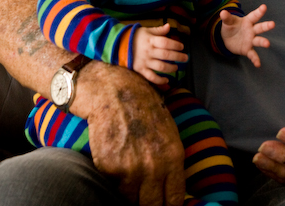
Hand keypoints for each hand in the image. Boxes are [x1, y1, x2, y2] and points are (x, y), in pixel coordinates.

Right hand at [76, 61, 185, 205]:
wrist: (112, 90)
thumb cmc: (142, 105)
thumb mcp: (168, 129)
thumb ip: (171, 158)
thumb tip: (172, 188)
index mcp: (173, 156)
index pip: (174, 200)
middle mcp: (154, 166)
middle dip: (150, 205)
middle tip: (146, 200)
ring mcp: (131, 169)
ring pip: (132, 202)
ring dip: (132, 196)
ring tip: (131, 184)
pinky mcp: (109, 168)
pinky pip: (113, 189)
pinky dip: (114, 185)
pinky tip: (116, 171)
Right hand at [133, 23, 187, 84]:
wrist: (118, 45)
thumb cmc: (135, 37)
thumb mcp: (146, 30)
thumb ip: (158, 30)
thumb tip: (169, 26)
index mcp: (150, 40)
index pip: (165, 42)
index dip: (175, 44)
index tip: (182, 46)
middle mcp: (149, 51)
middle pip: (166, 55)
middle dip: (178, 57)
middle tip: (185, 58)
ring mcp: (145, 61)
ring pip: (161, 67)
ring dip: (171, 68)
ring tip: (176, 68)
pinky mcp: (140, 70)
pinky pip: (151, 77)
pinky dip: (160, 80)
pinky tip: (166, 80)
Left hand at [220, 4, 274, 66]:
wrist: (228, 39)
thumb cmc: (231, 27)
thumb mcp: (228, 22)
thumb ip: (226, 18)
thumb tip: (222, 13)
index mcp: (248, 21)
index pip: (254, 16)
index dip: (259, 11)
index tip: (264, 7)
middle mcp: (252, 31)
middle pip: (260, 28)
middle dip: (266, 26)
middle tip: (272, 24)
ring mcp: (251, 40)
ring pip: (258, 41)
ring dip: (263, 42)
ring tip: (267, 44)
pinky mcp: (248, 50)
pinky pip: (253, 55)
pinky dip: (255, 59)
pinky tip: (258, 64)